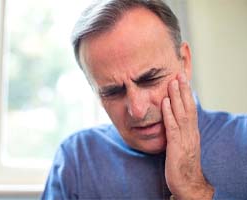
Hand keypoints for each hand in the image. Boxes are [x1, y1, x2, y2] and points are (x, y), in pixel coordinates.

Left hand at [162, 73, 213, 199]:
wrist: (187, 184)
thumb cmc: (182, 164)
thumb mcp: (182, 144)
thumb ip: (178, 131)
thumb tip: (171, 119)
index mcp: (192, 132)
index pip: (190, 109)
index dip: (186, 94)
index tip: (182, 80)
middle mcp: (190, 132)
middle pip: (188, 107)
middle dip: (183, 90)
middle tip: (178, 74)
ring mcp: (184, 139)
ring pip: (181, 113)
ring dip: (176, 97)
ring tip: (172, 82)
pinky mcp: (176, 146)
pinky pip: (172, 127)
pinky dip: (168, 113)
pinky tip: (164, 103)